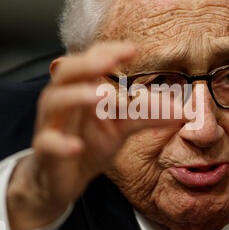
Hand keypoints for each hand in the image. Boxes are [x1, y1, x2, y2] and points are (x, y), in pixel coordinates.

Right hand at [7, 41, 174, 229]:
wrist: (65, 180)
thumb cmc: (90, 145)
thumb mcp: (122, 128)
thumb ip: (147, 115)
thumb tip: (182, 110)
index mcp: (81, 88)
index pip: (90, 61)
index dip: (108, 52)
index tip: (133, 49)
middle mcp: (63, 100)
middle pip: (67, 73)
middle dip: (88, 64)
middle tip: (111, 63)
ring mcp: (51, 124)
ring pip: (55, 101)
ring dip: (76, 96)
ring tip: (100, 96)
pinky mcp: (45, 150)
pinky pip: (47, 143)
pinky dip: (61, 143)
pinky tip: (77, 147)